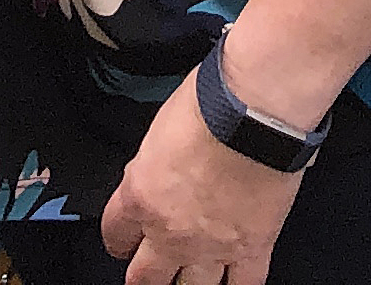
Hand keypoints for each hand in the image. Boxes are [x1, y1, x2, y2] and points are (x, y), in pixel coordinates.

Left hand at [100, 70, 308, 284]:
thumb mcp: (159, 128)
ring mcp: (211, 245)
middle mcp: (170, 230)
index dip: (119, 240)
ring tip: (191, 281)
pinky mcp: (252, 247)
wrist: (256, 109)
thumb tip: (157, 169)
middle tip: (149, 273)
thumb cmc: (212, 103)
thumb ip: (153, 163)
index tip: (124, 241)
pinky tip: (234, 283)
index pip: (115, 234)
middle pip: (144, 279)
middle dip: (145, 278)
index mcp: (141, 196)